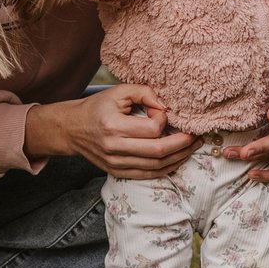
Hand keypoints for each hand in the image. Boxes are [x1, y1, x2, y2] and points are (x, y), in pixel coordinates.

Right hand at [26, 84, 196, 177]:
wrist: (71, 129)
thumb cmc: (97, 107)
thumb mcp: (119, 91)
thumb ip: (145, 92)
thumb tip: (167, 106)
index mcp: (113, 126)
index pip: (152, 129)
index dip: (165, 120)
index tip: (165, 112)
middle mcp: (114, 148)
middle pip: (158, 152)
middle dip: (183, 145)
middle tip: (197, 136)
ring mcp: (115, 163)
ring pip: (156, 167)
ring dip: (179, 158)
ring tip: (193, 147)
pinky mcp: (117, 172)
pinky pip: (148, 175)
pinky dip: (166, 168)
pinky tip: (178, 159)